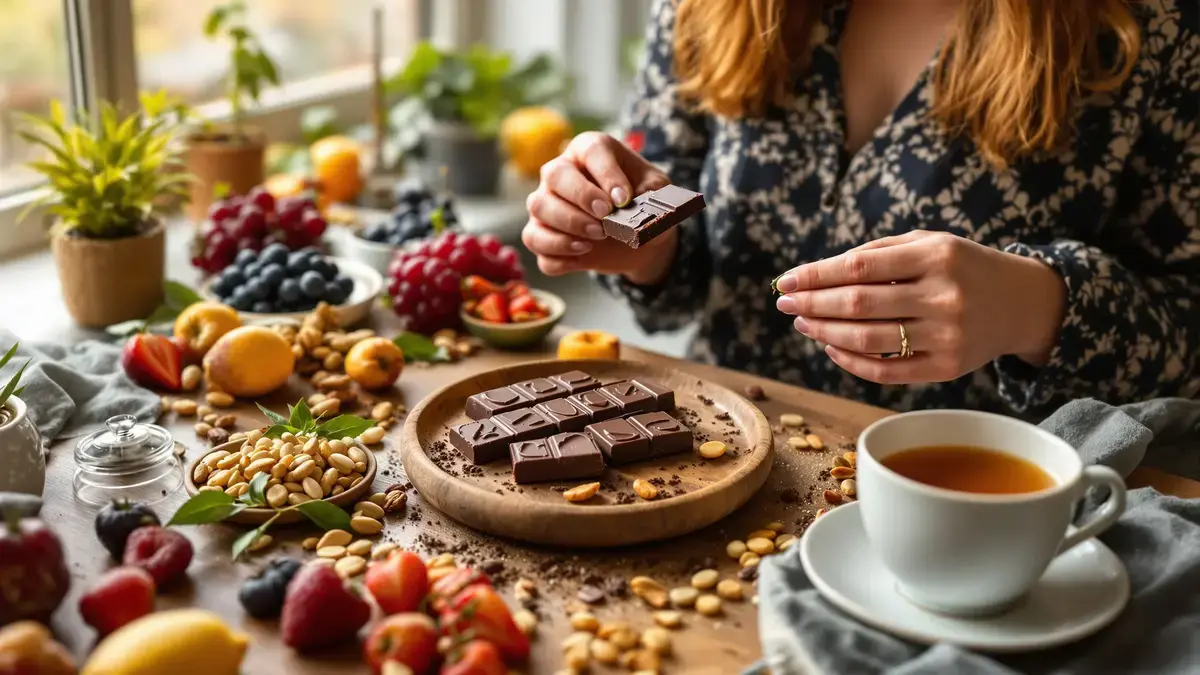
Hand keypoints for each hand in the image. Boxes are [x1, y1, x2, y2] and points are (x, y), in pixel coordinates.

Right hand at [522, 132, 675, 283]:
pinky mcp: (540, 233)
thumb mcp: (658, 192)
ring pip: (540, 208)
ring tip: (598, 237)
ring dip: (568, 225)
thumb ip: (653, 193)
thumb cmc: (643, 203)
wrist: (637, 239)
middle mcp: (561, 172)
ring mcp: (546, 203)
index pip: (591, 150)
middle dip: (581, 197)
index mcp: (590, 151)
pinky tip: (581, 256)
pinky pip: (536, 241)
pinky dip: (557, 254)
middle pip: (555, 175)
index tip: (623, 199)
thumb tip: (638, 205)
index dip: (607, 174)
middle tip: (606, 217)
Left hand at [774, 231, 1066, 383]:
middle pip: (858, 305)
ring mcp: (946, 335)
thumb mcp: (928, 243)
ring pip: (868, 340)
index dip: (816, 275)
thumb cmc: (960, 266)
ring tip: (803, 322)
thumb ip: (876, 252)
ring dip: (825, 332)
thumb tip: (815, 274)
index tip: (786, 280)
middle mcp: (943, 296)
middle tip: (784, 302)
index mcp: (936, 256)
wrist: (1020, 301)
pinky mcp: (947, 367)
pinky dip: (851, 361)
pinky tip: (831, 346)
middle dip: (812, 304)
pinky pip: (887, 371)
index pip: (859, 266)